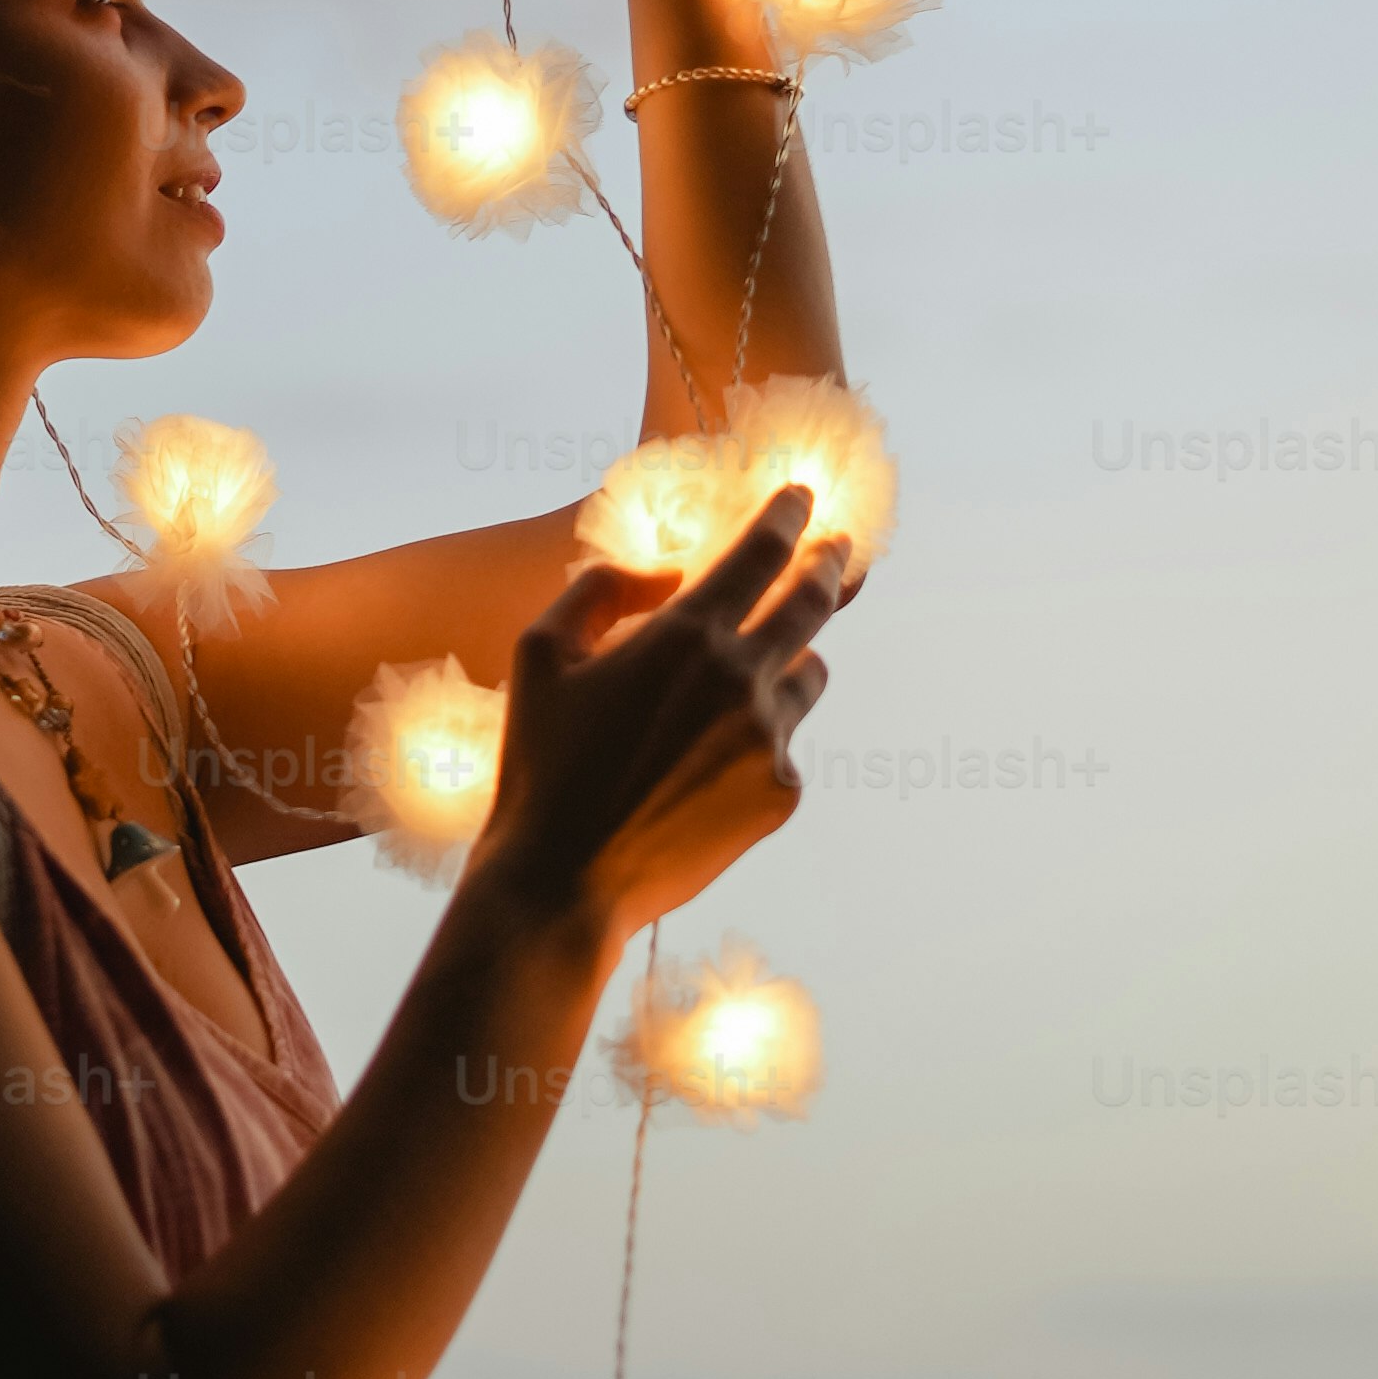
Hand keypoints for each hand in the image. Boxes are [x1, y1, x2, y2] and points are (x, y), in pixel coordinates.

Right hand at [466, 490, 841, 947]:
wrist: (565, 882)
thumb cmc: (543, 765)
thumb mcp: (540, 655)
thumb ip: (601, 590)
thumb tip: (662, 573)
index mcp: (685, 635)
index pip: (761, 552)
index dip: (787, 515)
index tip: (801, 496)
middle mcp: (742, 679)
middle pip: (811, 601)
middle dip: (827, 563)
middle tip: (837, 546)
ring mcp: (769, 740)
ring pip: (807, 674)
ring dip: (790, 658)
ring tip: (757, 669)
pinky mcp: (780, 793)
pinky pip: (786, 743)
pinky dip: (759, 736)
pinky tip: (708, 764)